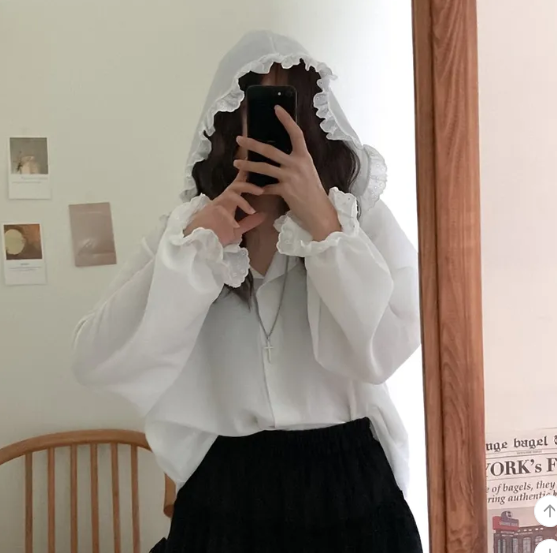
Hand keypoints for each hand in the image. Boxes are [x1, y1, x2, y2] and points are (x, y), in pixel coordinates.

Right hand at [184, 170, 265, 245]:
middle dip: (249, 186)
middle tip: (262, 191)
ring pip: (229, 194)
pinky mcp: (209, 213)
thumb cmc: (216, 234)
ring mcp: (215, 206)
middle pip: (236, 186)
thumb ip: (249, 222)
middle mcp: (223, 201)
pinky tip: (236, 225)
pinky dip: (229, 218)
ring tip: (252, 211)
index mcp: (229, 202)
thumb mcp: (237, 230)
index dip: (246, 174)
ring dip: (242, 202)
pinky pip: (221, 211)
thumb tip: (264, 214)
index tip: (255, 164)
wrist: (198, 243)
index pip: (238, 185)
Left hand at [234, 106, 340, 240]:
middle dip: (252, 144)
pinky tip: (251, 189)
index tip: (276, 108)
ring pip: (264, 168)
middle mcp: (297, 164)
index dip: (286, 120)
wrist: (319, 211)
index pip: (296, 133)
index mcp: (304, 156)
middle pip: (270, 150)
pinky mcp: (285, 190)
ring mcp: (290, 177)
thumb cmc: (313, 191)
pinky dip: (258, 189)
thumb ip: (295, 161)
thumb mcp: (308, 171)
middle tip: (239, 139)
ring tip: (236, 163)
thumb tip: (281, 154)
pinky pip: (267, 188)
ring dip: (248, 166)